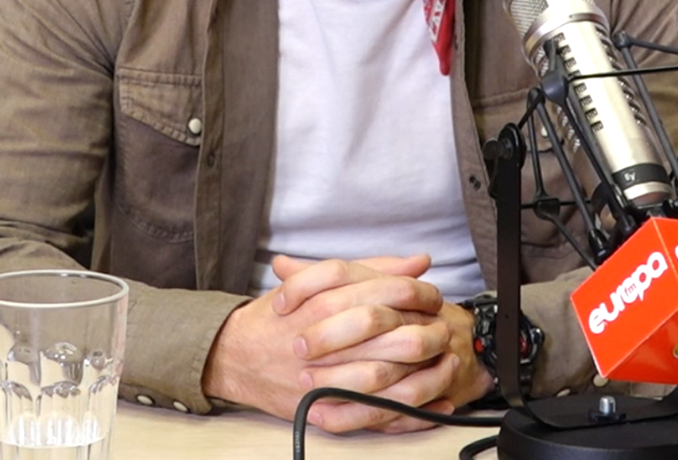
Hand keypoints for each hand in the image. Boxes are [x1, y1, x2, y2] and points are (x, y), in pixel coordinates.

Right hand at [202, 254, 463, 432]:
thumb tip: (420, 262)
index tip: (434, 298)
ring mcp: (320, 376)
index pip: (383, 290)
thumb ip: (373, 269)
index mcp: (322, 298)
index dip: (418, 293)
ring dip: (423, 372)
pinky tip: (434, 406)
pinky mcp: (321, 408)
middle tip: (444, 330)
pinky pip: (372, 415)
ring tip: (444, 364)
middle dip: (425, 331)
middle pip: (386, 331)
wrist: (233, 355)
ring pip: (382, 375)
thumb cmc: (281, 317)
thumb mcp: (320, 281)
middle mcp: (320, 335)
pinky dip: (410, 414)